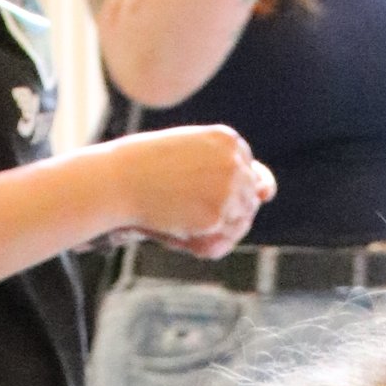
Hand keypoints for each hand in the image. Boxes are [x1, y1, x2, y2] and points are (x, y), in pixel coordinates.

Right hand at [123, 125, 274, 259]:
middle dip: (222, 213)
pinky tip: (178, 232)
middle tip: (184, 211)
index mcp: (228, 140)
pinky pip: (221, 241)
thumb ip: (227, 170)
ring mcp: (229, 188)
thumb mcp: (190, 156)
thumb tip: (268, 193)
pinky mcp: (217, 215)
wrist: (117, 180)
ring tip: (181, 223)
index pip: (247, 175)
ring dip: (215, 231)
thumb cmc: (145, 168)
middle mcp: (235, 161)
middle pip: (248, 201)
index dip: (221, 192)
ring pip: (240, 223)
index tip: (194, 192)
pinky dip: (201, 245)